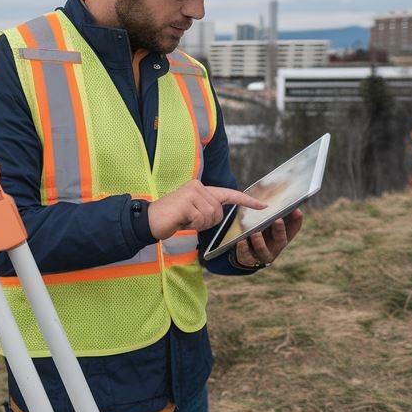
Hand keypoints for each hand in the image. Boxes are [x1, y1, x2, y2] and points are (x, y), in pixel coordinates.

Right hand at [147, 180, 267, 239]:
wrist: (148, 221)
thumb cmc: (171, 218)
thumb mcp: (192, 212)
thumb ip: (206, 209)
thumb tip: (218, 214)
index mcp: (200, 187)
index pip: (228, 194)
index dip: (247, 201)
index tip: (263, 206)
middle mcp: (197, 186)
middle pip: (218, 212)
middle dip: (207, 221)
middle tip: (189, 220)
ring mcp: (192, 193)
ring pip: (211, 216)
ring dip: (198, 224)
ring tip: (183, 219)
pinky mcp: (186, 202)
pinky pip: (201, 220)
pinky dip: (192, 225)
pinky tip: (180, 220)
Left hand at [233, 208, 303, 267]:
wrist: (244, 250)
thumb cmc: (258, 230)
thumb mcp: (266, 221)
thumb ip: (269, 212)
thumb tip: (271, 192)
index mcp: (281, 235)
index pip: (293, 229)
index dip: (297, 221)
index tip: (297, 211)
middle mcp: (275, 246)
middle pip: (281, 240)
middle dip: (279, 230)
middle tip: (277, 219)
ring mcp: (262, 254)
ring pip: (263, 249)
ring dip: (259, 241)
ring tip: (255, 232)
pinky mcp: (249, 259)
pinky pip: (246, 255)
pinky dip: (243, 247)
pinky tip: (241, 240)